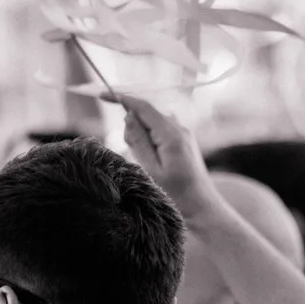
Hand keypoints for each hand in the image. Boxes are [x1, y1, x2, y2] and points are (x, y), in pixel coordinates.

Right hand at [113, 93, 226, 227]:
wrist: (202, 209)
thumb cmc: (176, 194)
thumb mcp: (150, 169)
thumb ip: (138, 141)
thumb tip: (128, 116)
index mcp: (171, 134)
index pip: (142, 106)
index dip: (121, 98)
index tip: (102, 95)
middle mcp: (180, 129)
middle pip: (146, 114)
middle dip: (132, 126)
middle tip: (133, 155)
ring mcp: (184, 134)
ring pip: (152, 123)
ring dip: (142, 135)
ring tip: (147, 164)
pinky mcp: (184, 141)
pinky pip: (161, 131)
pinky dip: (150, 139)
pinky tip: (154, 161)